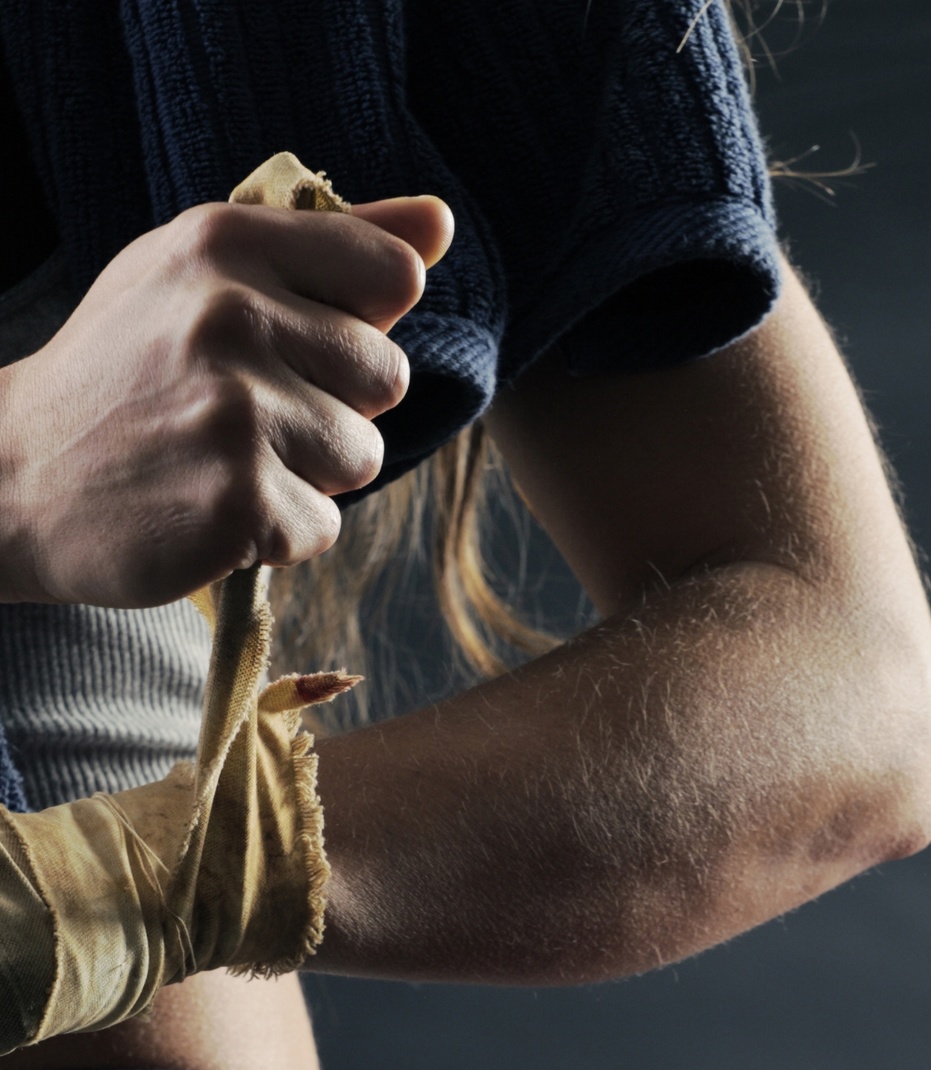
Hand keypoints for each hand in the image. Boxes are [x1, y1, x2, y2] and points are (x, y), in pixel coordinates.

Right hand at [0, 193, 452, 607]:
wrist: (14, 477)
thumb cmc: (124, 374)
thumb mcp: (199, 275)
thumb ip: (326, 246)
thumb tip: (442, 229)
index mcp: (224, 242)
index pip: (392, 275)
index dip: (364, 325)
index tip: (301, 346)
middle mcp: (231, 315)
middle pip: (387, 378)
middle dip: (333, 410)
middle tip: (242, 417)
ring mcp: (235, 411)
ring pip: (362, 457)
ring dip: (308, 477)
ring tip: (225, 463)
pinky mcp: (239, 500)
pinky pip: (322, 525)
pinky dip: (278, 534)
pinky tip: (211, 510)